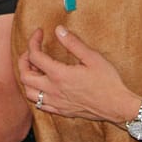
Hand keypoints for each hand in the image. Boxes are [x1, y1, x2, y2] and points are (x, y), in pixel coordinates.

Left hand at [18, 25, 137, 124]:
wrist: (117, 106)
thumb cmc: (108, 82)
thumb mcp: (92, 57)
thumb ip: (73, 43)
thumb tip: (58, 30)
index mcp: (59, 75)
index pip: (35, 56)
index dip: (33, 41)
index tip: (39, 33)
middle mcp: (53, 90)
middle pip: (25, 76)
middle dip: (23, 60)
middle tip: (31, 51)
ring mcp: (56, 102)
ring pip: (29, 93)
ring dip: (28, 79)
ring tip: (35, 69)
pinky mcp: (61, 111)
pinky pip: (40, 105)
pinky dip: (37, 93)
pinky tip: (44, 86)